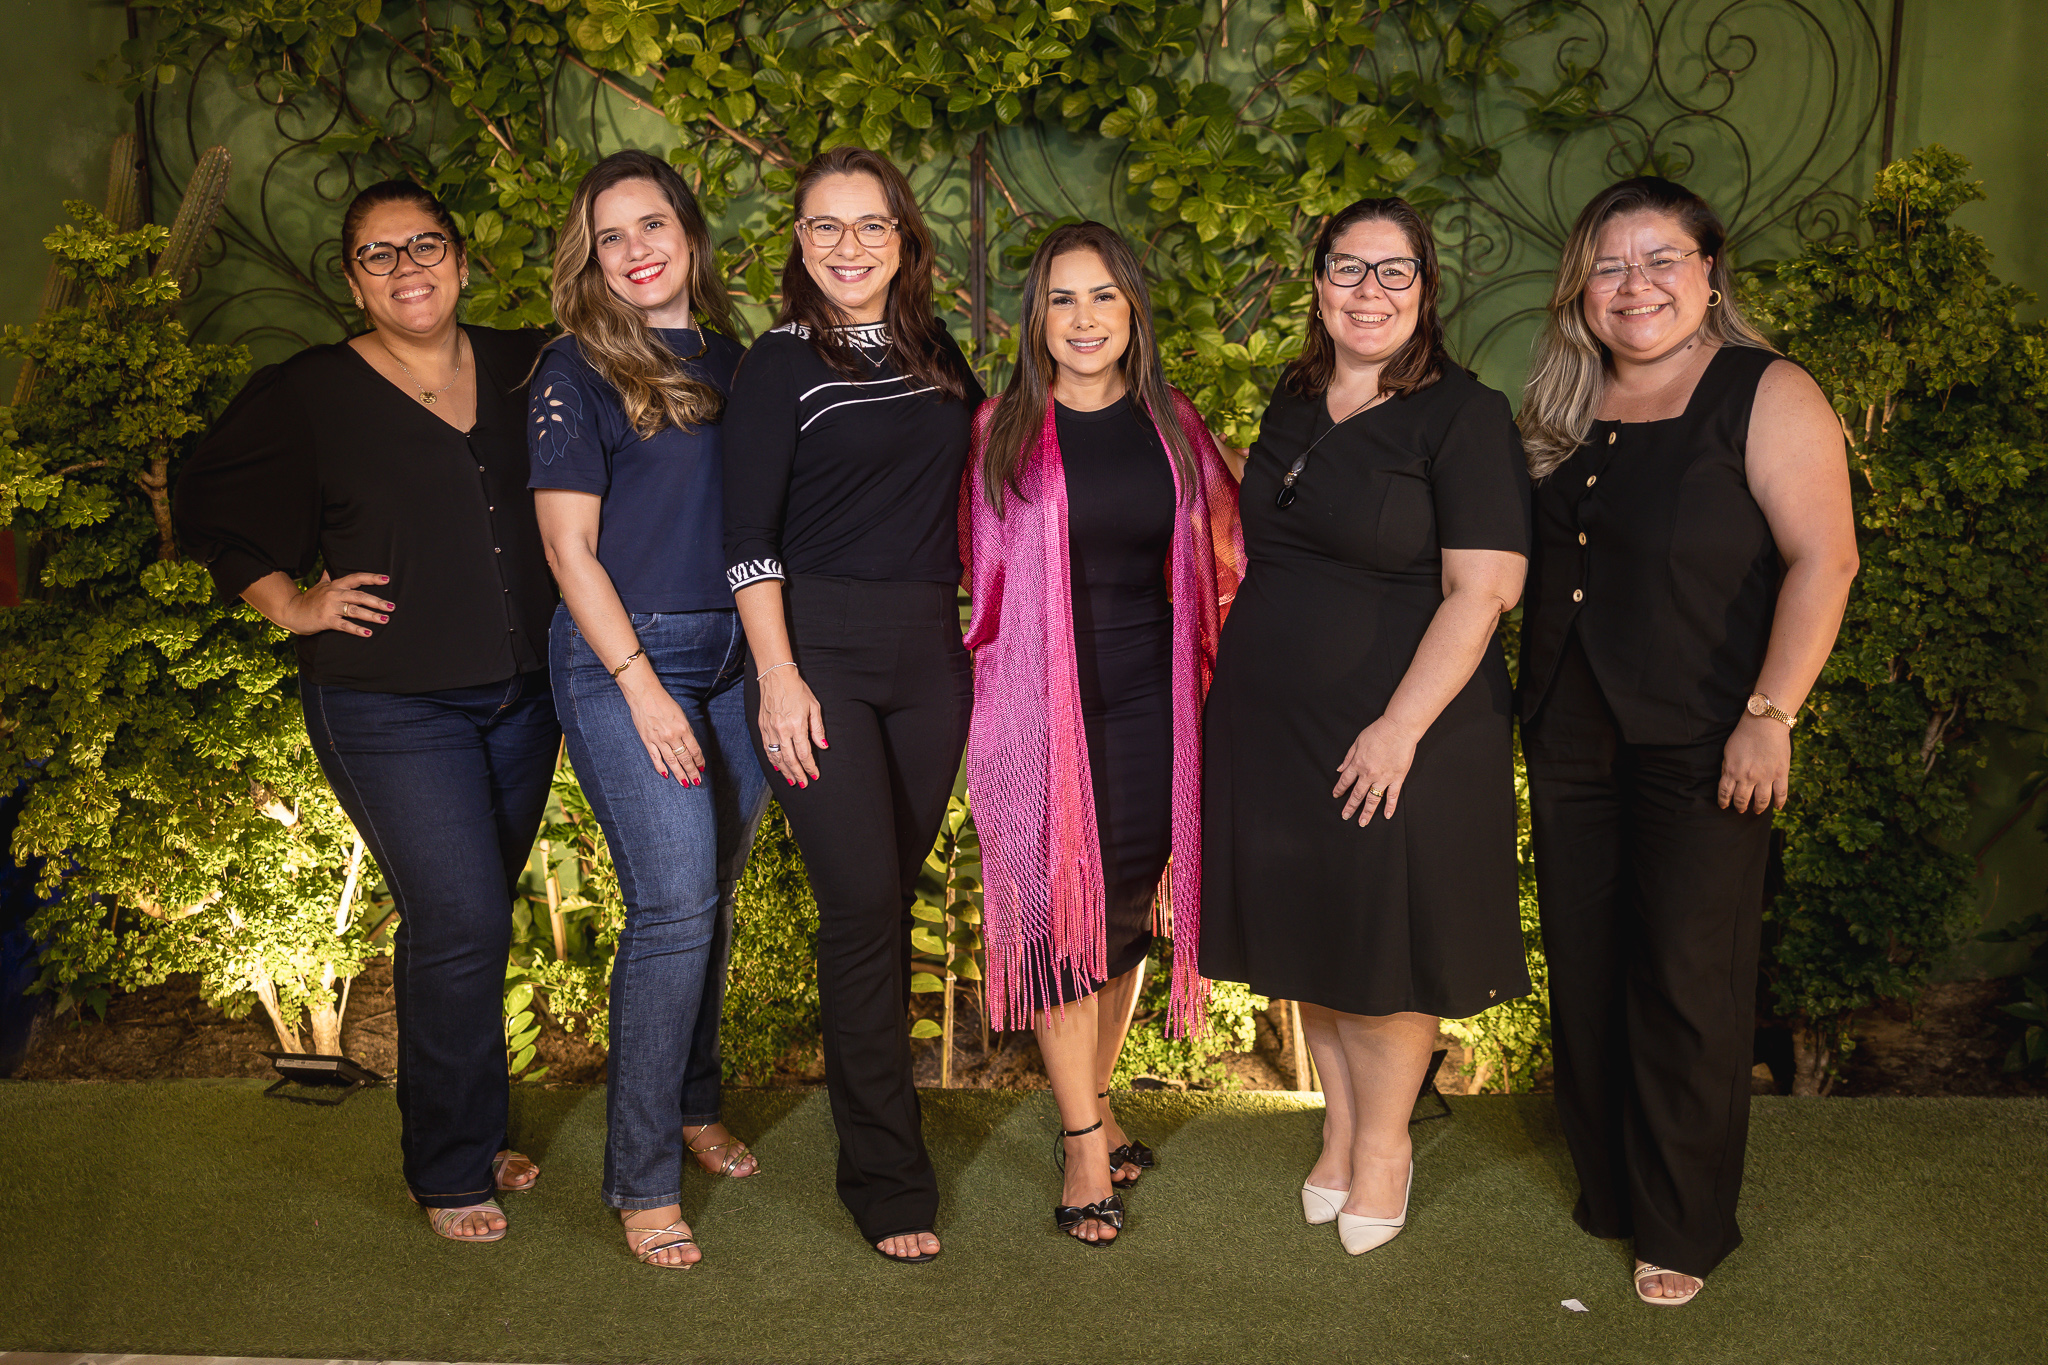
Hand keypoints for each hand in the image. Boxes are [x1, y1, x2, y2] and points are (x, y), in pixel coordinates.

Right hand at [277, 571, 393, 636]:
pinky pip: (344, 625)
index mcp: (335, 586)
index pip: (355, 578)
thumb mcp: (318, 587)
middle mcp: (334, 594)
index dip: (371, 578)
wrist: (291, 611)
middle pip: (359, 596)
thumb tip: (330, 568)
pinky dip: (356, 629)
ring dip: (371, 615)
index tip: (386, 579)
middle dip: (377, 601)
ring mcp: (330, 607)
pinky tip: (368, 633)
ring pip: (354, 610)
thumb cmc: (308, 600)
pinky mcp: (326, 620)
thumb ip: (326, 578)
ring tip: (385, 619)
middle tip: (391, 606)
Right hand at [619, 668, 704, 785]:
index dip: (699, 760)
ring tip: (685, 783)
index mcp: (683, 728)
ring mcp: (659, 740)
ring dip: (679, 774)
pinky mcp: (647, 741)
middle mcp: (672, 736)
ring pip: (671, 761)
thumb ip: (686, 730)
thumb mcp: (681, 714)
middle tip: (697, 781)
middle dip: (692, 771)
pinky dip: (661, 768)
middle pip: (684, 758)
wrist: (644, 695)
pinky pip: (655, 758)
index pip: (694, 750)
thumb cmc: (664, 702)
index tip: (702, 768)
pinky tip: (666, 775)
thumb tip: (690, 745)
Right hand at [758, 666, 825, 786]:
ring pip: (777, 757)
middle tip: (803, 784)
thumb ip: (818, 728)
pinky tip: (778, 767)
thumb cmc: (797, 689)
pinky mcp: (761, 727)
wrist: (775, 676)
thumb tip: (823, 746)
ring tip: (791, 780)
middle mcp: (781, 730)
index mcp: (796, 725)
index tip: (815, 775)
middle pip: (790, 760)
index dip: (810, 767)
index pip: (804, 753)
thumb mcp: (814, 706)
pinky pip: (766, 749)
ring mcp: (769, 729)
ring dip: (785, 771)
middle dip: (797, 774)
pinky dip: (772, 761)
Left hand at [1334, 716, 1417, 824]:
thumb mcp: (1357, 742)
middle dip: (1350, 807)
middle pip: (1357, 794)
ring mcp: (1383, 778)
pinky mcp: (1397, 778)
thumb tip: (1339, 769)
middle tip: (1345, 816)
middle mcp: (1368, 774)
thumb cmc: (1378, 732)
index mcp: (1357, 764)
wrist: (1398, 729)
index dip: (1339, 789)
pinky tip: (1387, 815)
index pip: (1345, 781)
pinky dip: (1390, 806)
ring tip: (1362, 822)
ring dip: (1367, 812)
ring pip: (1373, 799)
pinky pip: (1392, 796)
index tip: (1336, 796)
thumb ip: (1348, 757)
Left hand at [1719, 714, 1790, 812]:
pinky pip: (1781, 793)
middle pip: (1742, 799)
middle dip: (1740, 806)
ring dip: (1758, 808)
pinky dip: (1779, 802)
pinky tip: (1778, 807)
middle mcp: (1747, 777)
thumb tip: (1727, 780)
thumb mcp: (1728, 751)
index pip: (1725, 793)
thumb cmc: (1744, 734)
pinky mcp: (1780, 774)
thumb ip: (1727, 767)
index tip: (1724, 806)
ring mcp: (1765, 777)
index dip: (1724, 802)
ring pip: (1761, 800)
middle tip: (1741, 810)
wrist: (1764, 723)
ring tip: (1757, 810)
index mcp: (1732, 771)